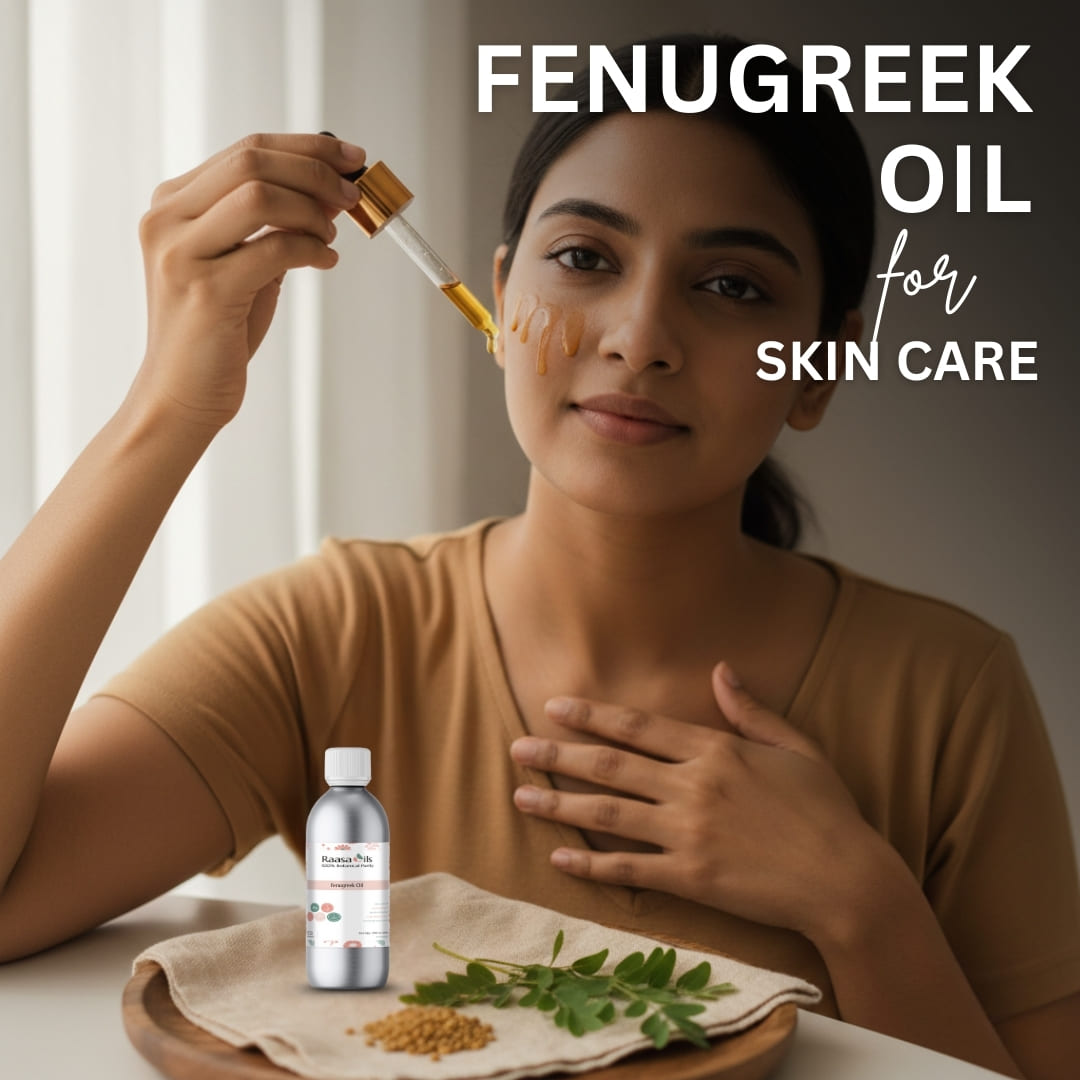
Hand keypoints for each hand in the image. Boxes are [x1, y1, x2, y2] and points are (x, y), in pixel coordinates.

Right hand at [134, 132, 362, 430]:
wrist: (182, 393)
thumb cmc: (218, 330)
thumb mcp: (249, 263)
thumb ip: (279, 224)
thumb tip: (334, 188)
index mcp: (174, 203)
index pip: (246, 149)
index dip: (307, 148)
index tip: (352, 158)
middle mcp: (167, 219)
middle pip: (252, 161)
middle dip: (316, 172)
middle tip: (354, 195)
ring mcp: (181, 253)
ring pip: (259, 195)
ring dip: (312, 211)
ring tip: (331, 239)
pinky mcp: (204, 291)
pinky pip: (272, 249)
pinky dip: (310, 250)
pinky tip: (325, 261)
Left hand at [510, 662, 886, 941]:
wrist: (849, 881)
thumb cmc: (827, 812)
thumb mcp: (796, 747)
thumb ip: (751, 710)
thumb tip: (721, 669)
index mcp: (716, 750)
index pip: (638, 726)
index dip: (592, 715)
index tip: (555, 705)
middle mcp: (694, 787)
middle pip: (610, 765)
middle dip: (557, 754)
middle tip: (517, 748)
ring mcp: (689, 833)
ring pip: (607, 814)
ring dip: (558, 804)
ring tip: (519, 797)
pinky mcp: (691, 878)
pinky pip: (629, 869)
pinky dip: (591, 864)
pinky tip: (559, 856)